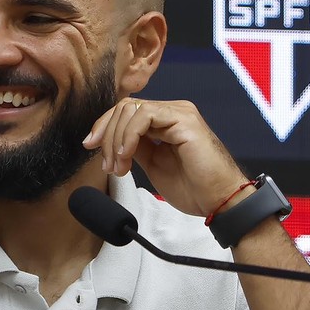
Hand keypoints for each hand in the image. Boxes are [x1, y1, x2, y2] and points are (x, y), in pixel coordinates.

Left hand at [83, 98, 247, 217]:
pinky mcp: (184, 119)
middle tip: (107, 165)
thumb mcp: (152, 165)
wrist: (219, 201)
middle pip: (124, 107)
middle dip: (106, 135)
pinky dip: (129, 136)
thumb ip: (134, 148)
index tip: (90, 147)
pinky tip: (127, 156)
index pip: (125, 112)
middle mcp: (172, 111)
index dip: (103, 127)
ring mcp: (179, 112)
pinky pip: (145, 116)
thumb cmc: (193, 188)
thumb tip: (109, 142)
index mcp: (165, 121)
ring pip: (130, 109)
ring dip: (116, 139)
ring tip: (119, 166)